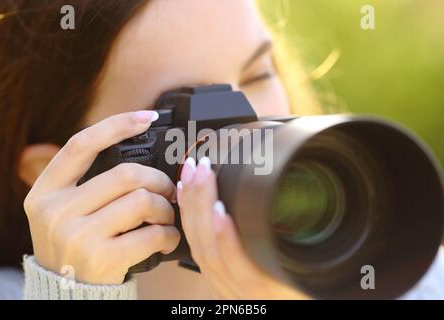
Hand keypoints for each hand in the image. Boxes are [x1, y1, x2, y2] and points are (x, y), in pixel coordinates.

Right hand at [24, 111, 179, 284]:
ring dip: (166, 209)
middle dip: (159, 180)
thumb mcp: (64, 210)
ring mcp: (76, 235)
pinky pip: (151, 233)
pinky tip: (166, 238)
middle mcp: (56, 210)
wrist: (67, 294)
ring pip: (142, 201)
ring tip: (167, 217)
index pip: (82, 144)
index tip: (145, 117)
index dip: (117, 125)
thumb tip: (135, 151)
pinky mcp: (101, 258)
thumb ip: (88, 182)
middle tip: (168, 191)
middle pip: (126, 174)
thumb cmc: (75, 245)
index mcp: (46, 191)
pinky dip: (169, 234)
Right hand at [176, 156, 308, 298]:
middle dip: (193, 201)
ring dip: (204, 212)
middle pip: (198, 241)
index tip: (188, 178)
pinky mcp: (264, 293)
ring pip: (210, 252)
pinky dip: (227, 240)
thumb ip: (247, 241)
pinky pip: (240, 268)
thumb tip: (244, 202)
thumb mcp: (260, 263)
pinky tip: (222, 216)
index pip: (195, 237)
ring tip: (206, 180)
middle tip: (196, 168)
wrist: (308, 310)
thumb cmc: (286, 288)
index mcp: (222, 275)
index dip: (187, 207)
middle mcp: (225, 285)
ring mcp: (242, 291)